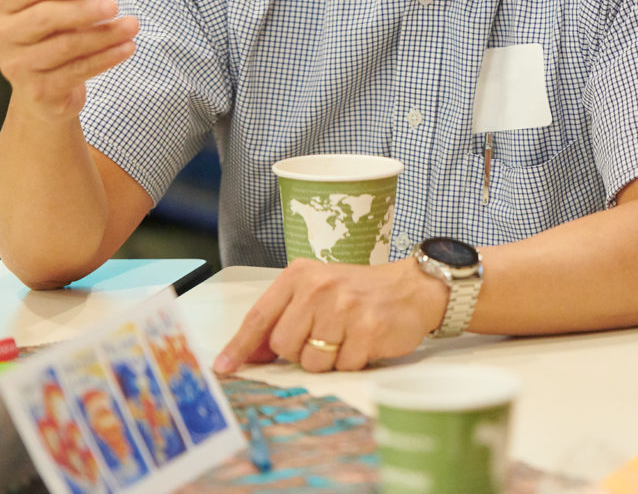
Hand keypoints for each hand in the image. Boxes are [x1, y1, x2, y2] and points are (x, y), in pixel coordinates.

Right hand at [0, 0, 138, 120]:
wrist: (42, 94)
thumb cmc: (50, 40)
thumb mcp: (54, 16)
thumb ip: (65, 0)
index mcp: (2, 9)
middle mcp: (3, 37)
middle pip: (46, 18)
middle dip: (84, 10)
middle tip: (114, 5)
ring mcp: (19, 67)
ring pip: (67, 46)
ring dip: (105, 34)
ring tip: (132, 25)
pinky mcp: (40, 91)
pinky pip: (79, 70)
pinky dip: (107, 57)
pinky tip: (127, 48)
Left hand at [213, 257, 446, 373]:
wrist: (408, 287)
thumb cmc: (356, 292)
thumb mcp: (315, 291)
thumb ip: (283, 317)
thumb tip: (249, 354)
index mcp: (299, 275)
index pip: (260, 316)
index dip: (240, 345)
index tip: (223, 367)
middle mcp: (319, 288)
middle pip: (283, 345)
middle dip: (298, 351)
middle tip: (322, 335)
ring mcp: (344, 308)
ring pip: (311, 362)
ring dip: (327, 360)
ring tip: (344, 337)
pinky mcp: (367, 329)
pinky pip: (342, 367)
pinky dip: (351, 362)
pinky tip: (362, 341)